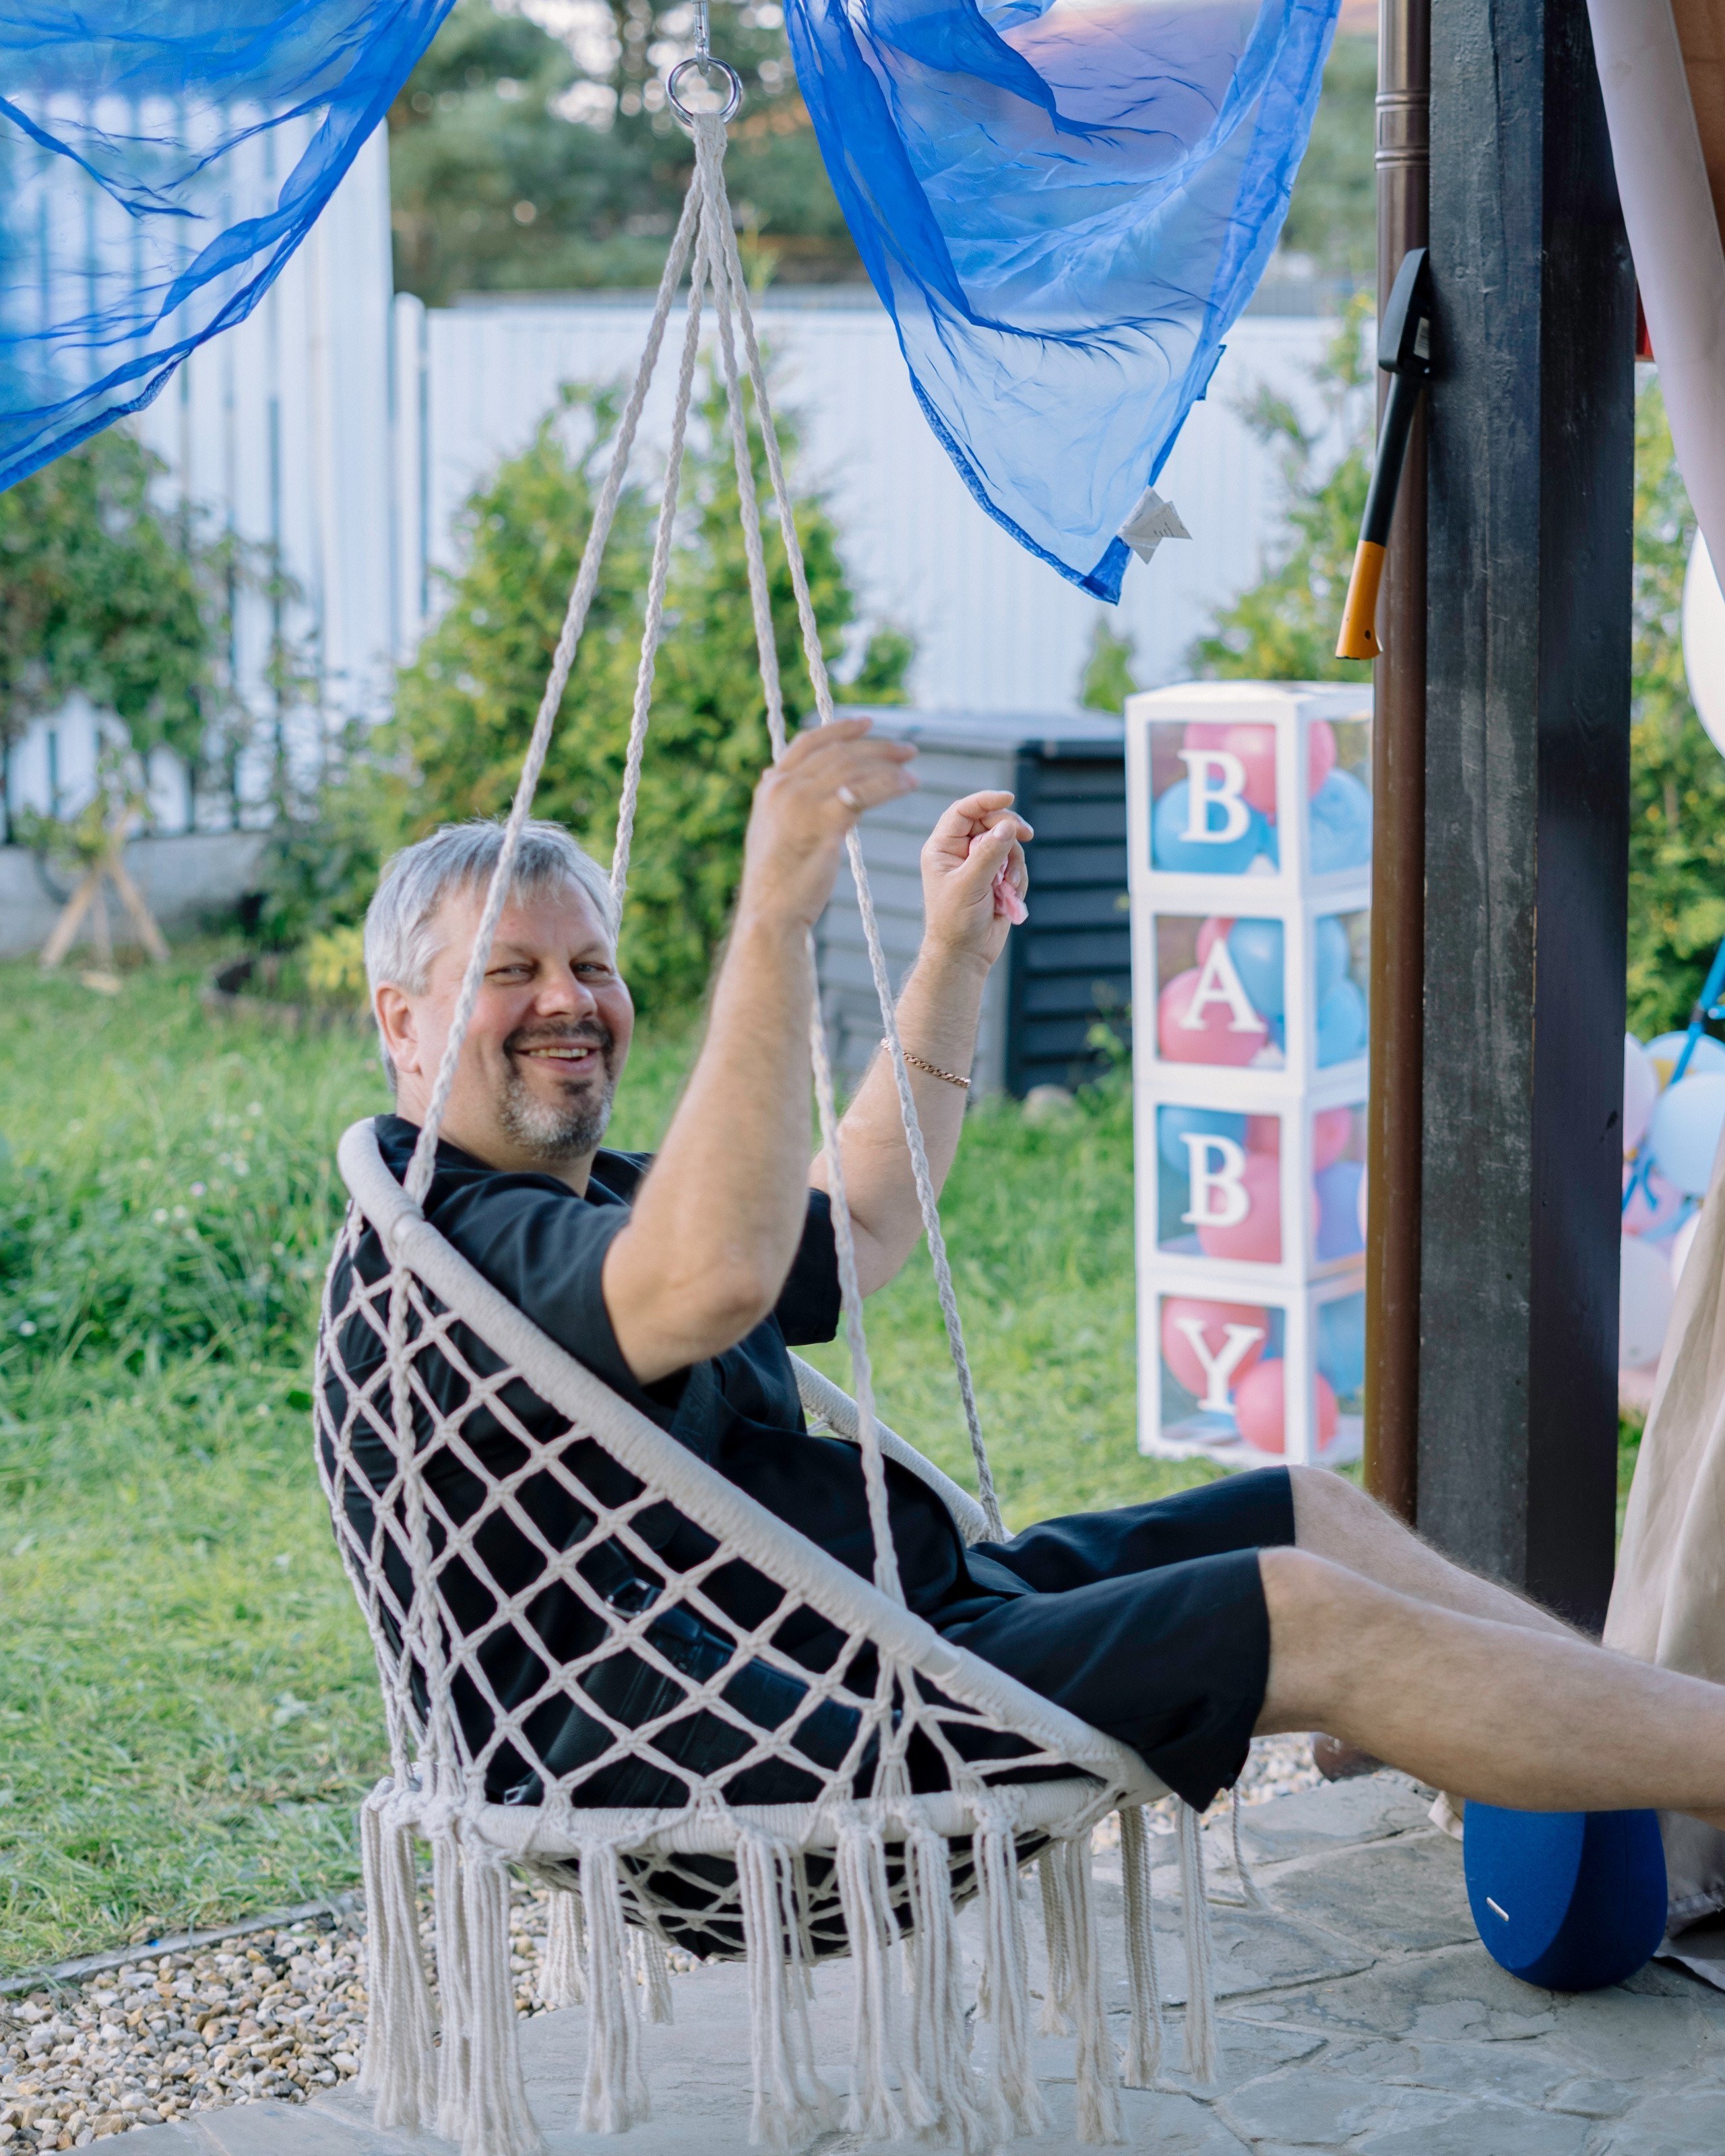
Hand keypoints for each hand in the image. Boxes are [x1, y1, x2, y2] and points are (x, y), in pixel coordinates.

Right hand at [737, 718, 916, 931]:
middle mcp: (784, 787)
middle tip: (907, 750)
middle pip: (839, 752)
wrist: (770, 912)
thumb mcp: (773, 829)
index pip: (809, 742)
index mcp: (771, 786)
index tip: (867, 723)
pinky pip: (865, 792)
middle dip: (876, 746)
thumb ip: (783, 801)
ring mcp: (802, 802)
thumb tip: (778, 775)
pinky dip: (890, 784)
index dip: (840, 729)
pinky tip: (907, 785)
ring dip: (889, 765)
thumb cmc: (777, 880)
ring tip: (913, 769)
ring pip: (855, 769)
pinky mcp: (823, 822)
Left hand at [919, 791, 1031, 973]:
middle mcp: (960, 851)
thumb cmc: (956, 922)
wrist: (965, 955)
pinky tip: (1009, 897)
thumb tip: (1007, 825)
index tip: (1009, 798)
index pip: (964, 811)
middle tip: (1025, 837)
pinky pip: (1016, 864)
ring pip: (1008, 843)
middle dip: (1009, 831)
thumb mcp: (970, 884)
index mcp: (943, 847)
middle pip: (991, 822)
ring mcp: (979, 864)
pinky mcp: (996, 877)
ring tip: (1008, 887)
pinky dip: (1017, 878)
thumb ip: (989, 853)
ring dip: (1014, 863)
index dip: (986, 801)